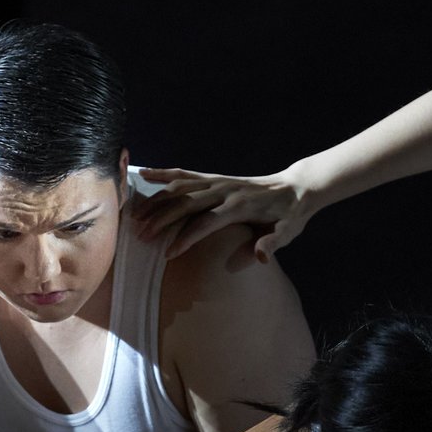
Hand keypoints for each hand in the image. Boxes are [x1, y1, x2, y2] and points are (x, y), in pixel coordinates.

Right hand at [132, 167, 312, 259]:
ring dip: (156, 200)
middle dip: (161, 220)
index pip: (206, 223)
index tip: (168, 254)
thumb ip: (273, 243)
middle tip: (141, 236)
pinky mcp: (214, 177)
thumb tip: (260, 257)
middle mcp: (225, 190)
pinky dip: (163, 174)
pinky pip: (184, 174)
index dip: (186, 238)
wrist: (296, 187)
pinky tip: (144, 175)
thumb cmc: (290, 216)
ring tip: (135, 216)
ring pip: (180, 187)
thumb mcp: (288, 232)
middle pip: (185, 203)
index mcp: (240, 206)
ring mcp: (218, 181)